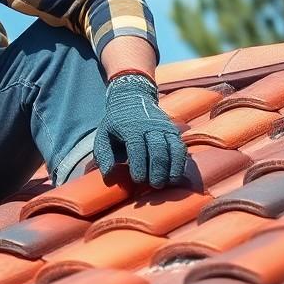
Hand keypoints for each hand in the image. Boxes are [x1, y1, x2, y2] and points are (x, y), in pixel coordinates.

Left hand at [93, 73, 188, 187]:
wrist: (132, 98)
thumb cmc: (116, 123)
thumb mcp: (103, 135)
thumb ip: (103, 155)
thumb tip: (109, 175)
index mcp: (131, 127)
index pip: (137, 147)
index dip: (139, 165)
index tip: (137, 180)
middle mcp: (150, 126)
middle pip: (158, 150)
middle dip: (157, 170)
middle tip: (154, 185)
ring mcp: (164, 127)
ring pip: (173, 149)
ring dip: (172, 168)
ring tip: (167, 183)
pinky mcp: (173, 131)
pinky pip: (180, 147)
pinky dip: (180, 162)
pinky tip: (175, 175)